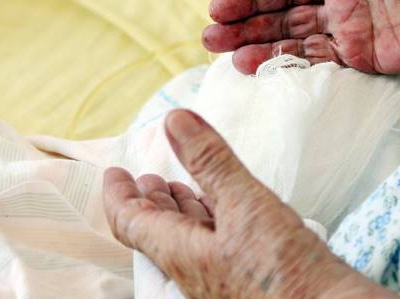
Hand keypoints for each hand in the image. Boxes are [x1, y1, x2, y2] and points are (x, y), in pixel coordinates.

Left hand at [103, 109, 396, 298]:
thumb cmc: (285, 271)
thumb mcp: (245, 204)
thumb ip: (210, 161)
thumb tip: (174, 119)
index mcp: (181, 254)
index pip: (130, 222)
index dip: (118, 194)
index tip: (114, 172)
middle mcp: (193, 271)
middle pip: (157, 231)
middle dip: (150, 200)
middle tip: (147, 178)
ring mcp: (218, 278)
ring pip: (187, 240)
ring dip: (179, 211)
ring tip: (179, 188)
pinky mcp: (244, 279)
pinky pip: (213, 247)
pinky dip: (208, 222)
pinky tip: (220, 211)